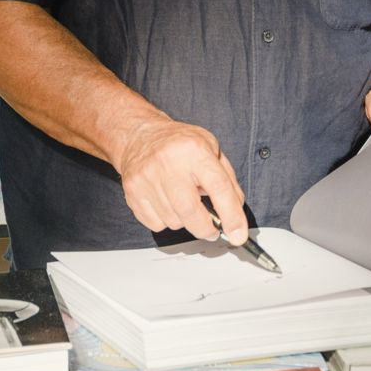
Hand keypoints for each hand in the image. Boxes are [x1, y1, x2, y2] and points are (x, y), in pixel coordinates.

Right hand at [112, 116, 246, 245]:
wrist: (140, 136)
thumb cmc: (178, 143)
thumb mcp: (211, 149)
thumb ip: (227, 180)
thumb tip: (235, 212)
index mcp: (194, 150)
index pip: (218, 187)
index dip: (231, 215)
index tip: (238, 234)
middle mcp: (168, 162)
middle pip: (190, 211)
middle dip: (205, 229)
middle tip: (212, 229)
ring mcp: (147, 178)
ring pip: (173, 221)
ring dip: (185, 221)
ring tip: (183, 200)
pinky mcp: (132, 192)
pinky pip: (156, 224)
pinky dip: (166, 221)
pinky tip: (167, 203)